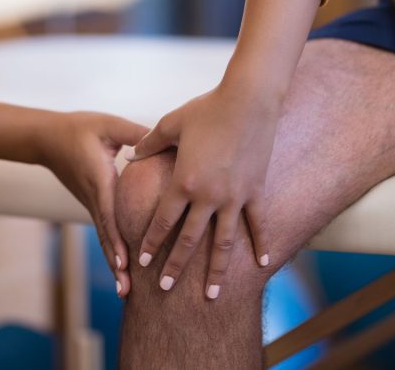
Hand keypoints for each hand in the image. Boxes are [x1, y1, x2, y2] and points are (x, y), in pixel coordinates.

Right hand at [39, 111, 148, 297]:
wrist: (47, 137)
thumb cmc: (79, 128)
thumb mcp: (109, 125)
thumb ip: (136, 133)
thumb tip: (165, 144)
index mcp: (99, 179)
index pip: (109, 214)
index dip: (117, 239)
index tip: (125, 262)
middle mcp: (94, 197)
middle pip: (106, 236)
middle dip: (115, 264)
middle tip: (126, 291)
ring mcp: (91, 203)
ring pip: (104, 237)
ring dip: (113, 263)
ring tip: (125, 290)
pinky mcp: (93, 203)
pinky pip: (104, 229)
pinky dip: (112, 249)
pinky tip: (122, 266)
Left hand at [124, 82, 275, 299]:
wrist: (249, 100)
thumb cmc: (207, 109)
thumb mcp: (171, 124)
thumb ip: (150, 143)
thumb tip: (132, 155)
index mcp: (183, 182)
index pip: (163, 221)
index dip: (152, 242)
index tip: (143, 262)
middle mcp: (208, 196)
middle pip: (189, 240)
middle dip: (176, 266)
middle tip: (164, 288)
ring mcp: (235, 197)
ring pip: (224, 243)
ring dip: (217, 271)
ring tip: (212, 295)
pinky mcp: (257, 191)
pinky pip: (259, 225)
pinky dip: (261, 245)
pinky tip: (262, 265)